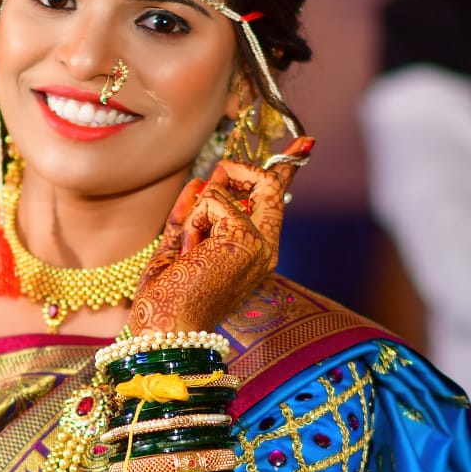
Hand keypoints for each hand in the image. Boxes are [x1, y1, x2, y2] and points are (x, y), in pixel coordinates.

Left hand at [129, 138, 313, 334]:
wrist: (164, 329)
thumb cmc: (166, 300)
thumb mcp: (177, 247)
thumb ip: (192, 213)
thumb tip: (203, 178)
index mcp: (254, 253)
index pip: (274, 201)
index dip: (285, 169)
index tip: (306, 142)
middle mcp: (265, 248)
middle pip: (266, 183)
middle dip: (233, 175)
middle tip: (208, 198)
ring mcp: (259, 243)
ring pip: (227, 190)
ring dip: (194, 215)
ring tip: (188, 252)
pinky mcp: (245, 238)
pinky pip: (213, 199)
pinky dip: (191, 220)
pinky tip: (190, 252)